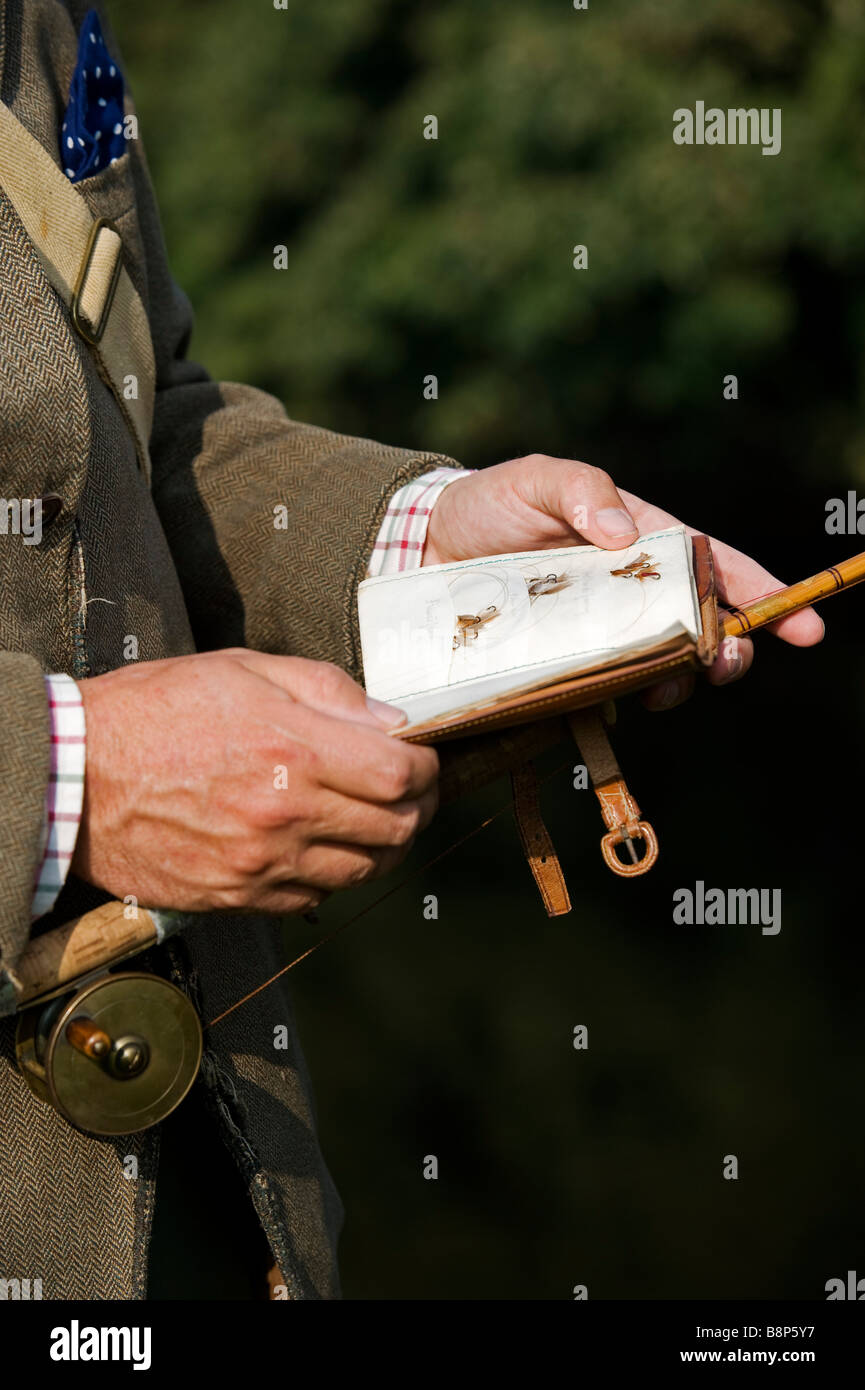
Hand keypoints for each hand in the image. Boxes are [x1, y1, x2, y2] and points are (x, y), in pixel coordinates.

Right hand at [71, 650, 438, 913]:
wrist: (76, 774)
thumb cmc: (155, 710)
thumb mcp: (245, 669)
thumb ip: (328, 692)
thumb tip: (391, 721)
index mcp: (294, 748)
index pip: (402, 773)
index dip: (427, 765)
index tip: (421, 757)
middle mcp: (285, 813)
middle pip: (397, 828)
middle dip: (417, 807)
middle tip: (411, 791)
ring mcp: (262, 863)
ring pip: (363, 871)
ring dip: (380, 845)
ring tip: (368, 819)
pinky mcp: (237, 896)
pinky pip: (314, 898)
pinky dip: (330, 875)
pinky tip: (318, 845)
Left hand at [422, 454, 823, 708]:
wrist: (422, 550)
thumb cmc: (488, 505)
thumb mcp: (534, 479)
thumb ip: (579, 489)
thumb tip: (621, 529)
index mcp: (640, 542)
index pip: (715, 567)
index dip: (764, 595)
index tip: (803, 626)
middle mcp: (629, 593)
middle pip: (702, 626)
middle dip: (730, 648)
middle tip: (728, 662)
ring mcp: (599, 636)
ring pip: (663, 668)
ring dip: (681, 681)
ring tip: (672, 686)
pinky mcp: (564, 670)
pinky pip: (604, 695)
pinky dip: (621, 704)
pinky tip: (618, 703)